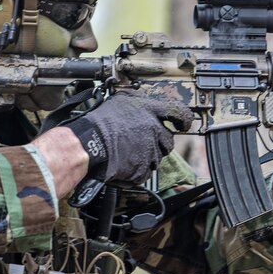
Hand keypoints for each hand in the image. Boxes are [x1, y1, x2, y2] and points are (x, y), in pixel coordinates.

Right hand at [67, 90, 193, 183]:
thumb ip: (138, 103)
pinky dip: (137, 170)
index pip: (178, 112)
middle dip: (159, 143)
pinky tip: (126, 163)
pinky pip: (146, 171)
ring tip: (129, 152)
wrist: (89, 144)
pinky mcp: (142, 167)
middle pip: (168, 141)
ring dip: (147, 156)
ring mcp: (149, 149)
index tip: (183, 125)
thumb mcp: (120, 101)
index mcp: (149, 110)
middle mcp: (153, 129)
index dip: (183, 120)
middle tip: (143, 142)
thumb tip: (147, 106)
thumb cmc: (99, 123)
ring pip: (157, 157)